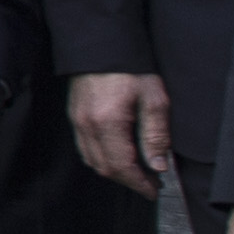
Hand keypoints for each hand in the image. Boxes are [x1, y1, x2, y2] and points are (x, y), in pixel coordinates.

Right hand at [70, 71, 171, 192]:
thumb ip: (156, 135)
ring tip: (136, 171)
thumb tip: (158, 165)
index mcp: (108, 123)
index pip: (122, 166)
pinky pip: (85, 148)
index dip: (139, 183)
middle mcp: (87, 126)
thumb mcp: (154, 99)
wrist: (102, 43)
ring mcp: (77, 121)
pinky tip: (118, 154)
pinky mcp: (75, 116)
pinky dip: (101, 158)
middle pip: (104, 168)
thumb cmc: (131, 68)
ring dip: (114, 171)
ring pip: (92, 160)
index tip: (154, 190)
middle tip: (150, 183)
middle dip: (127, 181)